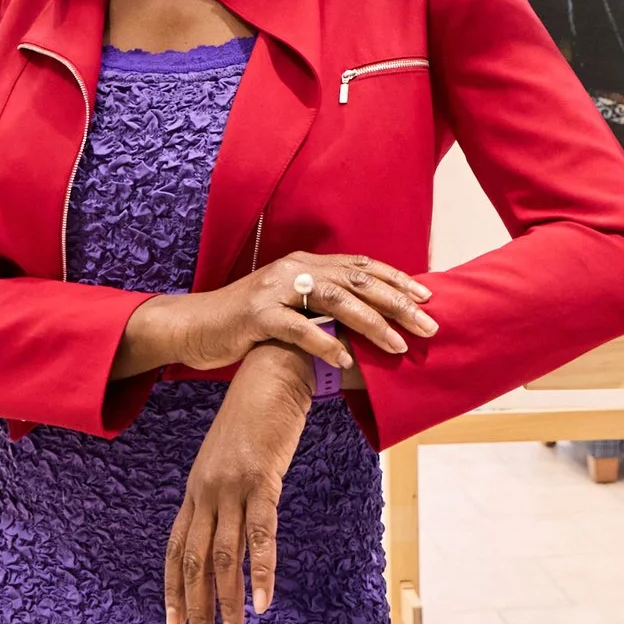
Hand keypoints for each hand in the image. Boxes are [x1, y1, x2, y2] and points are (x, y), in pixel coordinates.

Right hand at [117, 251, 435, 377]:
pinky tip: (346, 359)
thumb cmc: (247, 321)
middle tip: (428, 324)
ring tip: (398, 345)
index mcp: (305, 264)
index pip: (361, 266)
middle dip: (397, 303)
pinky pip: (298, 329)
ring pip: (334, 301)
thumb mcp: (289, 304)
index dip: (396, 279)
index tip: (427, 296)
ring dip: (371, 324)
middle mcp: (294, 270)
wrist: (194, 326)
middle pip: (357, 281)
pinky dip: (325, 342)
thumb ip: (322, 304)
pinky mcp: (257, 315)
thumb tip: (366, 318)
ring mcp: (275, 291)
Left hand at [164, 343, 313, 623]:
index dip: (174, 591)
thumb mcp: (237, 453)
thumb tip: (237, 516)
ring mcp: (231, 485)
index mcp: (197, 488)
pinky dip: (260, 570)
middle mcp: (206, 491)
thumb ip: (231, 486)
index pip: (177, 550)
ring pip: (222, 557)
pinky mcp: (261, 478)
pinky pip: (259, 533)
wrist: (274, 367)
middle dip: (196, 612)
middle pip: (193, 563)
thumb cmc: (260, 410)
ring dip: (226, 604)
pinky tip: (263, 602)